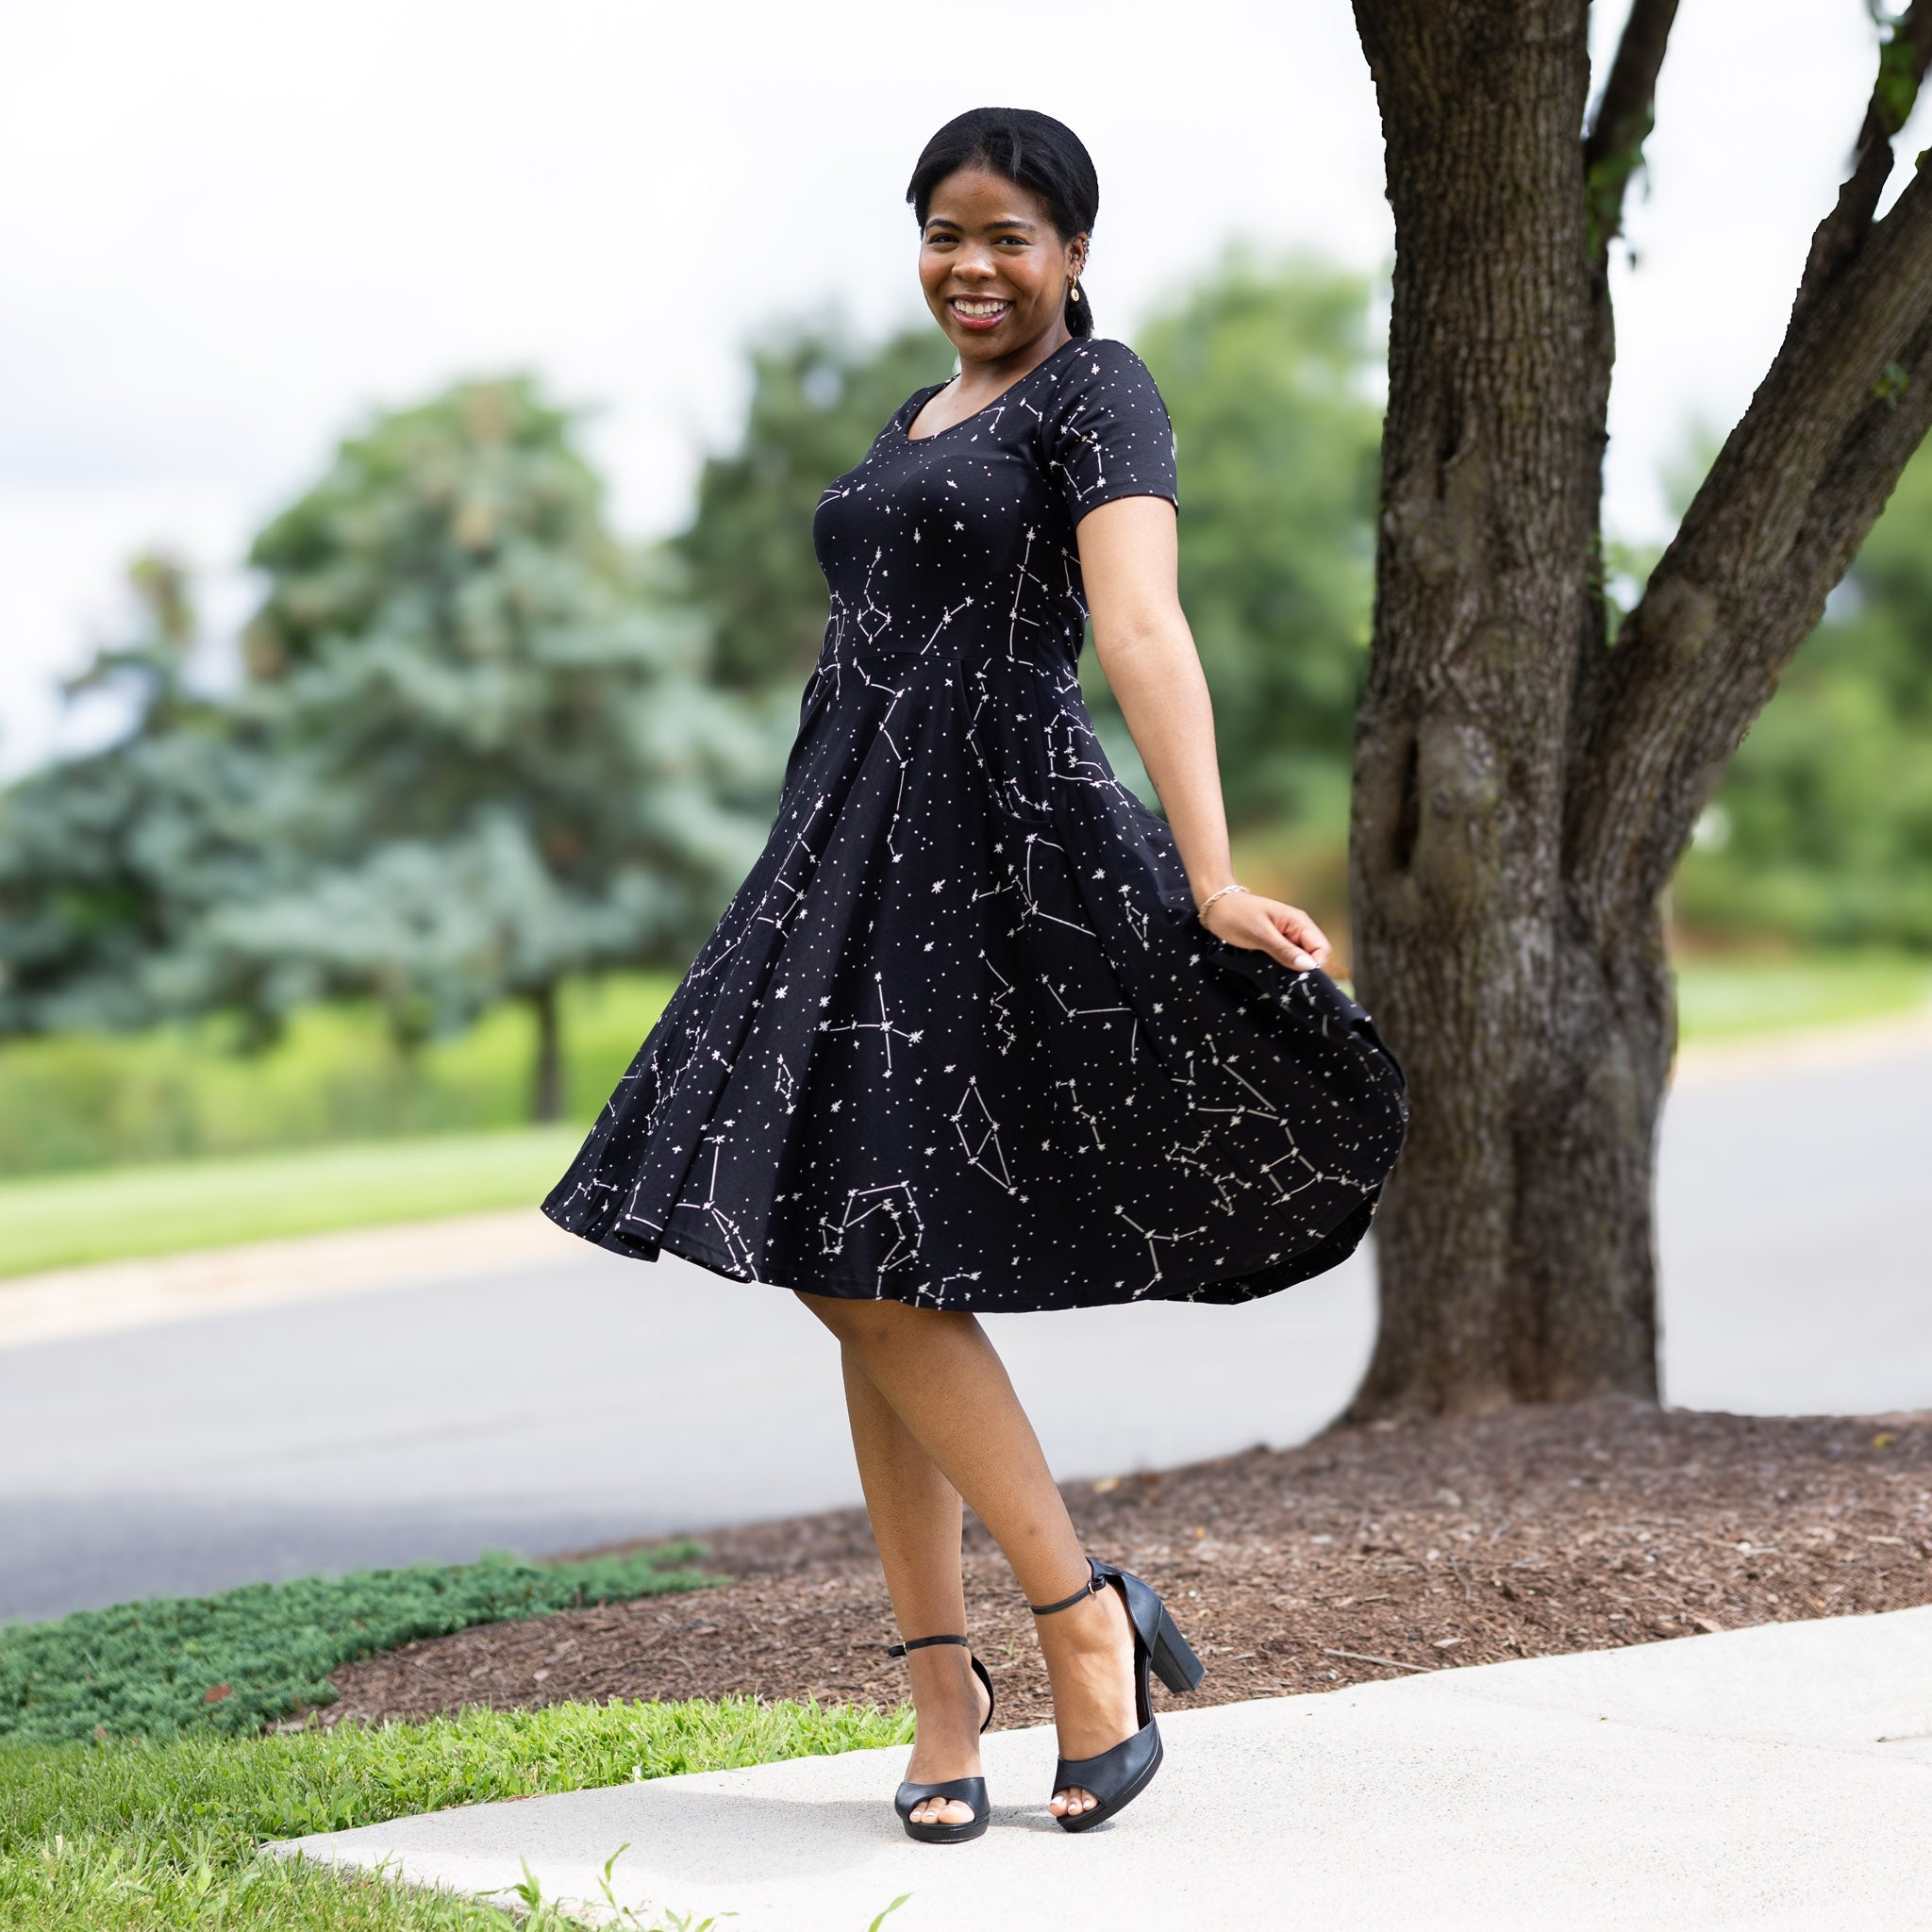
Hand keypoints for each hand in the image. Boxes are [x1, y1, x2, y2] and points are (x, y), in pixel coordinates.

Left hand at [1197, 889, 1331, 971]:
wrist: (1216, 906)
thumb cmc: (1236, 914)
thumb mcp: (1259, 934)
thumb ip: (1284, 950)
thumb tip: (1308, 966)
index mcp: (1299, 922)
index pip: (1322, 949)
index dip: (1316, 967)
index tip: (1300, 981)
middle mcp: (1298, 929)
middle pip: (1315, 956)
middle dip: (1306, 971)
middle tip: (1288, 983)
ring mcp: (1288, 936)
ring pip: (1302, 959)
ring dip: (1294, 971)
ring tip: (1280, 980)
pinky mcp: (1278, 943)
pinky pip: (1289, 958)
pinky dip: (1285, 968)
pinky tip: (1274, 974)